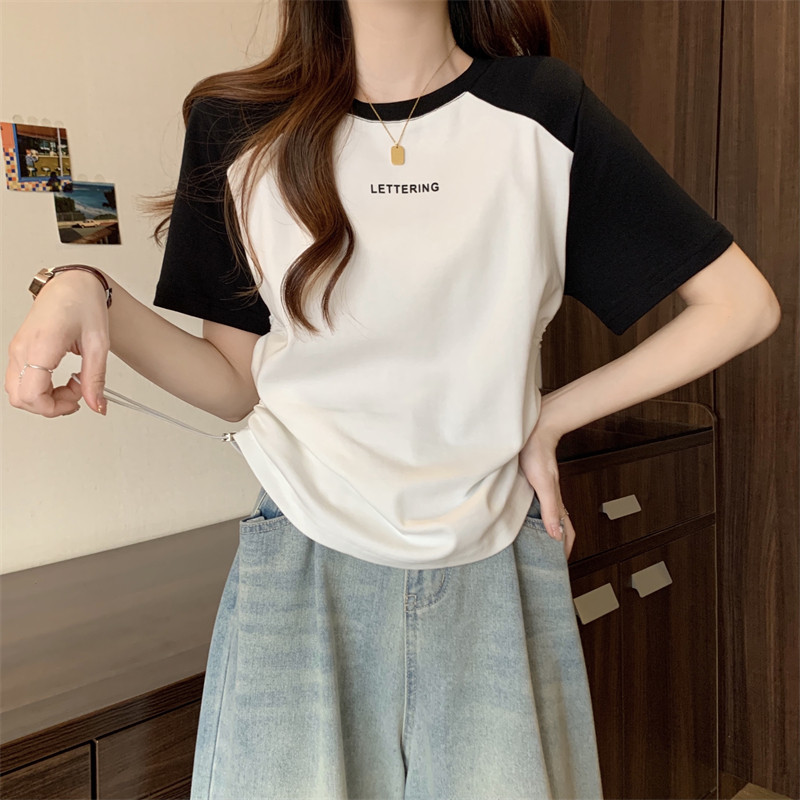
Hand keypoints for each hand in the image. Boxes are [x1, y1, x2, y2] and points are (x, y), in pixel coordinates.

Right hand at [5, 268, 109, 416]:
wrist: (72, 284)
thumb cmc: (83, 304)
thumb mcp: (98, 344)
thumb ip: (95, 378)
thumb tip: (97, 405)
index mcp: (40, 346)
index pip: (32, 395)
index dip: (55, 408)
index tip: (77, 401)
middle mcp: (21, 349)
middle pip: (21, 399)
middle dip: (51, 406)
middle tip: (77, 394)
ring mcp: (17, 349)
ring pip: (18, 392)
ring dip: (45, 398)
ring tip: (72, 385)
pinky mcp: (19, 350)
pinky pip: (22, 380)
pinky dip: (41, 388)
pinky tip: (61, 379)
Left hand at [519, 424, 574, 559]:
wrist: (533, 430)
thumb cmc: (538, 454)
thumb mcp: (543, 484)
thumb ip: (550, 508)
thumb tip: (557, 534)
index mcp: (555, 501)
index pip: (566, 530)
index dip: (565, 548)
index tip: (560, 564)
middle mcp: (550, 499)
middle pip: (557, 526)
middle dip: (555, 544)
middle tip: (546, 560)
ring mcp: (541, 491)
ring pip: (546, 517)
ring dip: (544, 532)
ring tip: (535, 545)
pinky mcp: (532, 483)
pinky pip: (535, 506)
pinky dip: (534, 517)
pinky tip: (522, 519)